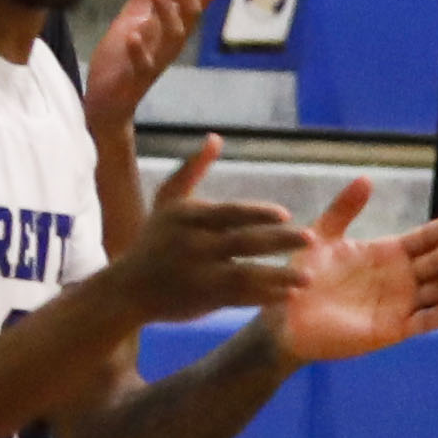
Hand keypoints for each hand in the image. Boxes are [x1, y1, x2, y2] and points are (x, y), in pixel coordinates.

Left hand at [85, 0, 212, 132]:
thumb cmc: (123, 56)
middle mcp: (170, 43)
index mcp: (172, 26)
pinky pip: (143, 64)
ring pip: (172, 36)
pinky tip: (132, 32)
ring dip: (166, 11)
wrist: (107, 101)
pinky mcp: (136, 78)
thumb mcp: (135, 13)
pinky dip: (138, 48)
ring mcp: (155, 61)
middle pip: (190, 13)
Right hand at [107, 137, 302, 322]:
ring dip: (278, 276)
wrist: (126, 289)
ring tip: (308, 278)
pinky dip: (264, 297)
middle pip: (242, 242)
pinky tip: (288, 295)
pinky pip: (238, 299)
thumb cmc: (152, 240)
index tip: (285, 215)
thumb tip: (215, 138)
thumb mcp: (167, 202)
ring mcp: (197, 275)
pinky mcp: (201, 300)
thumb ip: (192, 170)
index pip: (228, 213)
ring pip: (244, 275)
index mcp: (187, 218)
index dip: (257, 213)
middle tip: (311, 239)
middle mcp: (192, 246)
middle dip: (278, 241)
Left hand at [264, 183, 437, 364]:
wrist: (285, 317)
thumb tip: (366, 179)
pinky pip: (424, 322)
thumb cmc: (302, 279)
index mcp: (388, 255)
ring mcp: (399, 305)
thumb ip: (344, 209)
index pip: (424, 239)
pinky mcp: (392, 329)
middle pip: (437, 263)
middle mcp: (400, 279)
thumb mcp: (322, 237)